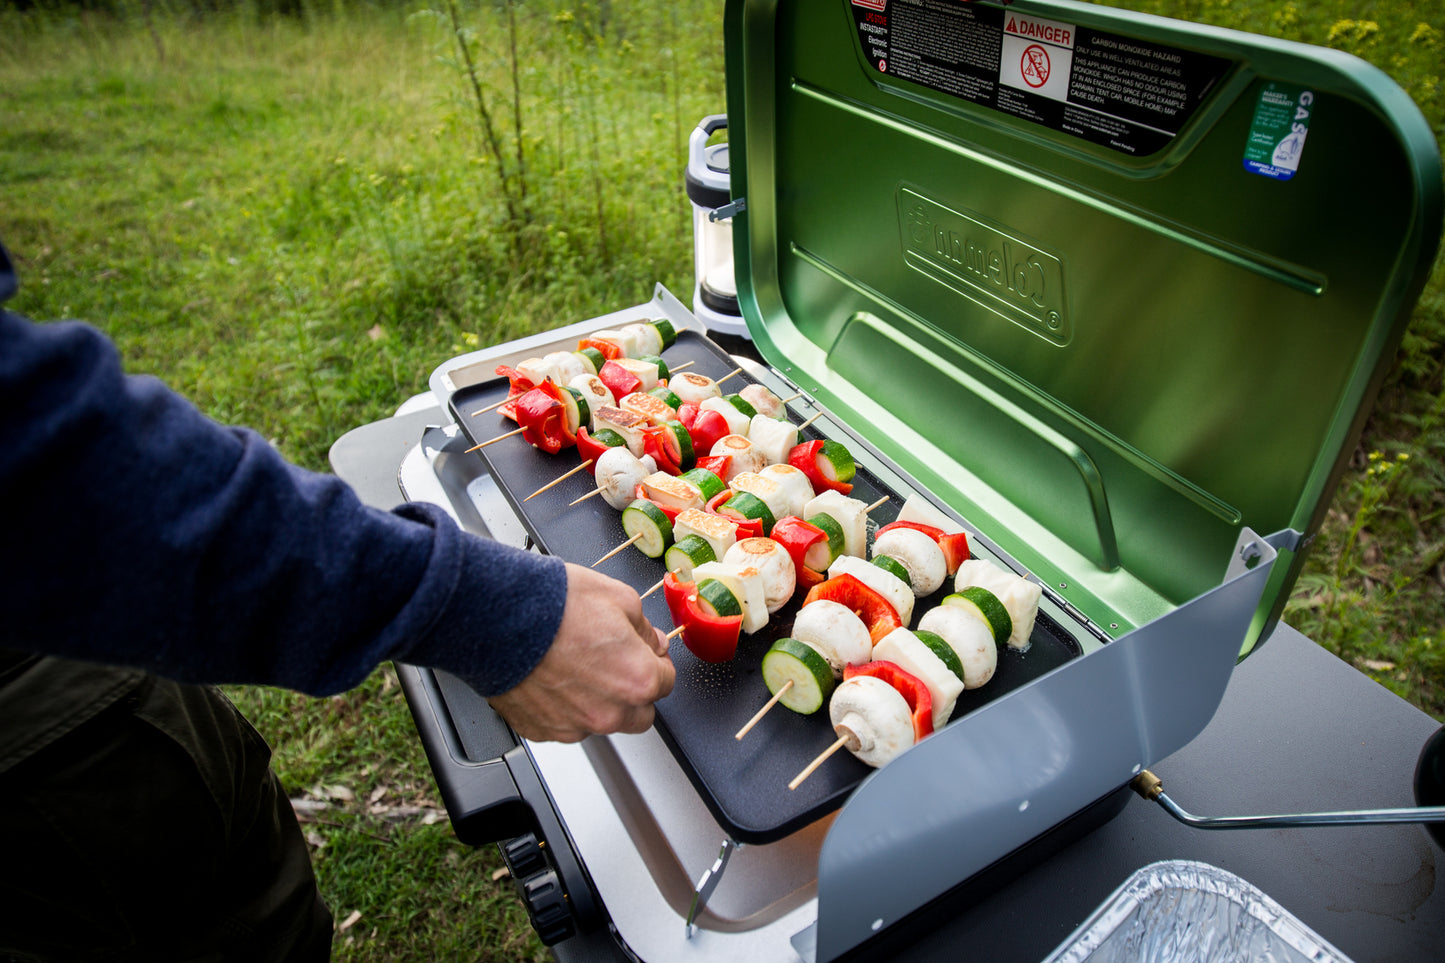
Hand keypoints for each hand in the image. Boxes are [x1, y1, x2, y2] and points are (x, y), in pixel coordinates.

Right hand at [488, 562, 674, 741]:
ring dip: (597, 702)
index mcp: (637, 680)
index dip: (656, 663)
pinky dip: (563, 708)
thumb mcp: (619, 597)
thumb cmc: (554, 605)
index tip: (644, 653)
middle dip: (633, 691)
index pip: (666, 683)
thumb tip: (653, 642)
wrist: (497, 617)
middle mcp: (608, 713)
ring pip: (600, 722)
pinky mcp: (541, 730)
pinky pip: (564, 725)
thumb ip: (645, 629)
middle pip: (639, 713)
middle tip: (613, 662)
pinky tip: (551, 677)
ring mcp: (573, 726)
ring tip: (574, 666)